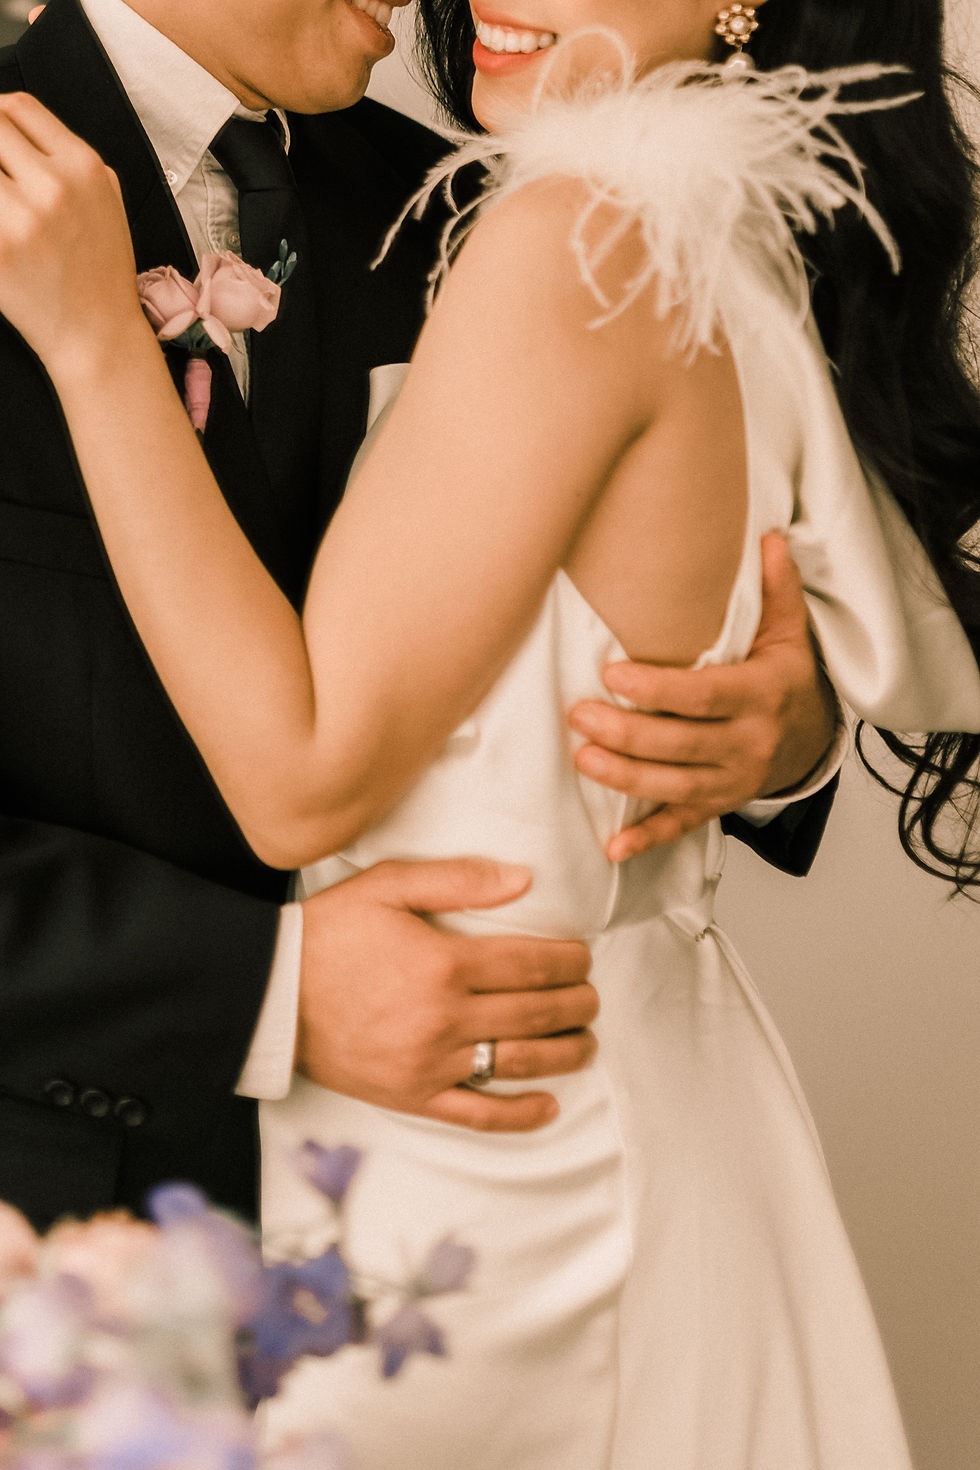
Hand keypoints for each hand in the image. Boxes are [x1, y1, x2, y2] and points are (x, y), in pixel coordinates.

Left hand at [0, 93, 141, 374]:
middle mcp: (54, 186)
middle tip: (0, 181)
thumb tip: (13, 125)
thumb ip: (68, 159)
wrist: (96, 335)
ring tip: (4, 209)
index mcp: (84, 168)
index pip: (18, 106)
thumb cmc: (100, 273)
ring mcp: (22, 217)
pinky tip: (0, 237)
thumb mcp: (107, 202)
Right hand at [296, 858, 597, 1131]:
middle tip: (591, 996)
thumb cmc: (328, 933)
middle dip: (579, 1004)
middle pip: (538, 1014)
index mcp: (445, 962)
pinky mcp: (414, 1097)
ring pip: (521, 1063)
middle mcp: (446, 1018)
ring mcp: (431, 1063)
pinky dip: (521, 1115)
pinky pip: (479, 1114)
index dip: (571, 962)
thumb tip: (523, 879)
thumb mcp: (387, 886)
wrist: (268, 994)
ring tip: (585, 1040)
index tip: (582, 958)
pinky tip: (550, 1104)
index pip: (534, 965)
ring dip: (567, 1053)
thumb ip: (458, 879)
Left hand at [568, 532, 837, 859]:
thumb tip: (767, 538)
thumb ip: (777, 590)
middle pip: (680, 744)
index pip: (702, 696)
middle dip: (626, 733)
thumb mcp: (789, 636)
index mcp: (760, 697)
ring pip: (673, 786)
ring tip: (582, 758)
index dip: (656, 690)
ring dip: (624, 777)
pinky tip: (612, 847)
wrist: (813, 741)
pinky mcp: (717, 806)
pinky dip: (647, 840)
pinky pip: (681, 827)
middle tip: (578, 714)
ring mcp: (731, 781)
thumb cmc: (787, 682)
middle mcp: (747, 744)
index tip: (612, 674)